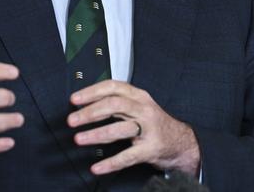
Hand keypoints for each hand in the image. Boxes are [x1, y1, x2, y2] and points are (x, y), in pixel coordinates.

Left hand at [68, 80, 200, 175]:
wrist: (181, 142)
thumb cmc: (153, 123)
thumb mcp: (137, 106)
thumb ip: (116, 102)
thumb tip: (85, 103)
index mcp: (138, 96)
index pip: (113, 87)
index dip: (92, 92)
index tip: (74, 99)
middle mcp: (143, 109)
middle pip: (114, 105)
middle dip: (90, 112)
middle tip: (72, 120)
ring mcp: (148, 129)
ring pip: (120, 129)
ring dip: (96, 134)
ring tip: (79, 139)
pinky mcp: (150, 149)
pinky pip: (128, 156)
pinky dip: (110, 163)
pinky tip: (97, 167)